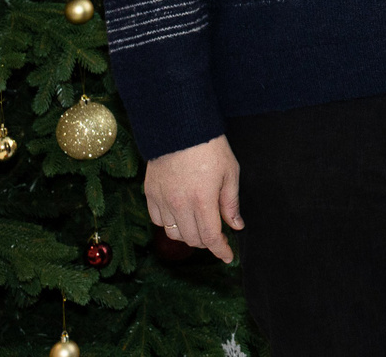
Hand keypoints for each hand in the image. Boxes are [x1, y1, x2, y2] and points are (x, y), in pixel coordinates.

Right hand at [144, 135, 241, 262]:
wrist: (180, 128)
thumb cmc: (210, 148)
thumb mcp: (230, 173)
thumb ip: (231, 203)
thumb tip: (236, 226)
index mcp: (202, 200)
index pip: (210, 237)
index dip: (220, 250)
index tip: (228, 256)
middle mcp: (179, 204)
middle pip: (192, 239)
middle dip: (207, 243)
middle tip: (217, 236)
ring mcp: (162, 200)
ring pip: (173, 233)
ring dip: (188, 235)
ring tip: (199, 226)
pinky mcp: (150, 194)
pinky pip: (158, 220)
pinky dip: (170, 224)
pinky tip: (181, 216)